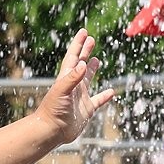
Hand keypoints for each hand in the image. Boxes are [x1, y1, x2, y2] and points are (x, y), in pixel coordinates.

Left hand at [34, 29, 114, 143]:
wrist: (51, 131)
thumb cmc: (53, 111)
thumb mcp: (62, 91)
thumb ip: (72, 78)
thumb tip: (84, 63)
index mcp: (66, 78)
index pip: (73, 57)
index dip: (78, 44)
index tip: (84, 31)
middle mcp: (73, 86)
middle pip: (81, 65)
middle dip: (85, 52)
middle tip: (91, 40)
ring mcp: (79, 98)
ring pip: (88, 80)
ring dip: (92, 70)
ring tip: (96, 60)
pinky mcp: (86, 110)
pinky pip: (98, 101)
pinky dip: (105, 96)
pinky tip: (112, 92)